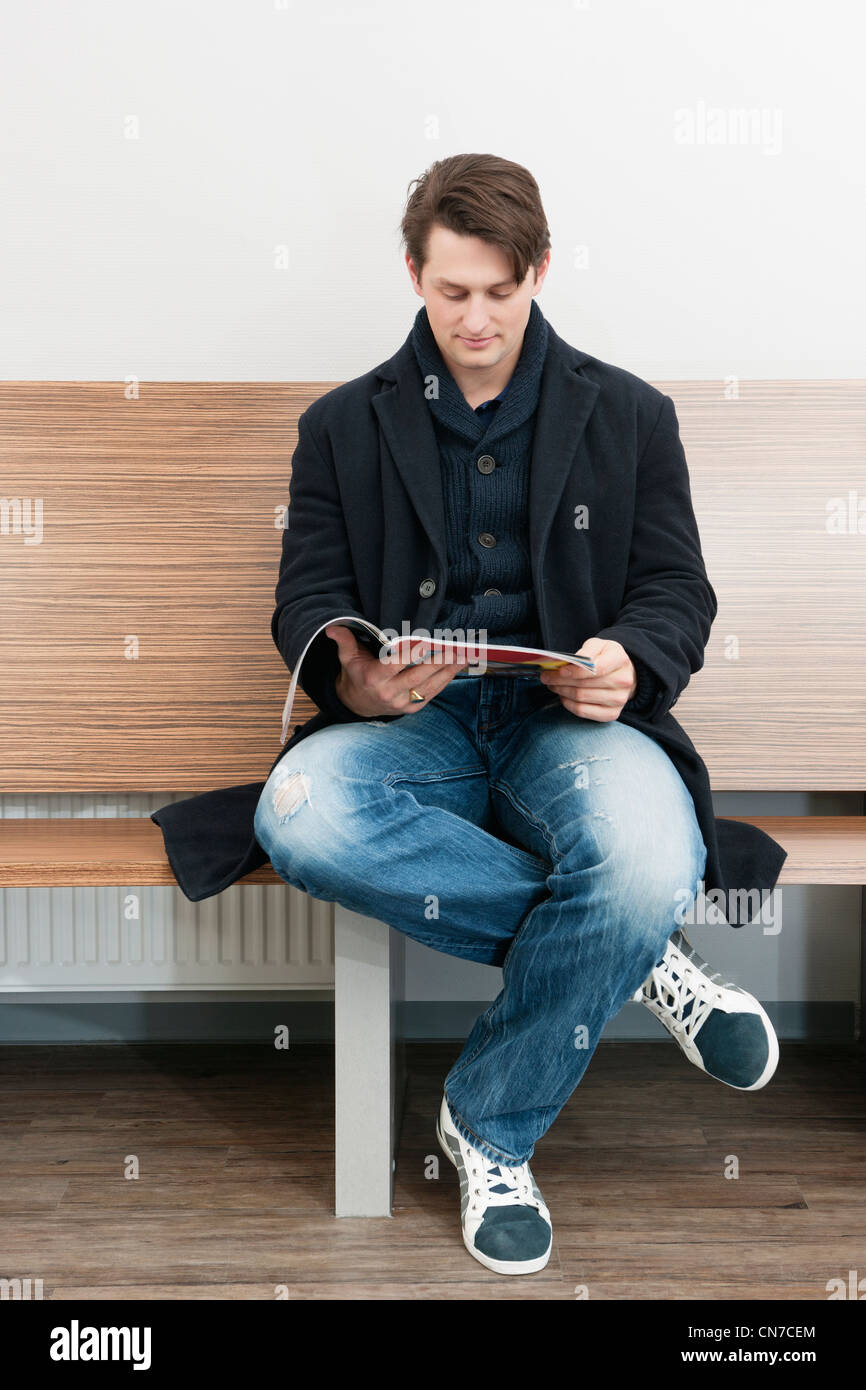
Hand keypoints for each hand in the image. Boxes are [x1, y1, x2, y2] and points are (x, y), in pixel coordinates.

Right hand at [326, 625, 466, 717]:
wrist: (357, 704)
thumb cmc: (356, 675)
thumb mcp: (347, 658)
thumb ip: (344, 641)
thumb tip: (332, 627)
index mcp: (374, 678)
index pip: (395, 665)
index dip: (411, 655)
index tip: (425, 643)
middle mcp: (389, 693)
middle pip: (417, 676)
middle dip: (437, 662)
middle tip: (454, 648)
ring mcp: (401, 703)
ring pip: (428, 686)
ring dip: (447, 672)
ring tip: (462, 657)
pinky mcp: (411, 708)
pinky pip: (430, 694)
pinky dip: (444, 682)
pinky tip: (455, 669)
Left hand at [538, 637, 636, 721]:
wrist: (624, 673)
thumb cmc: (606, 657)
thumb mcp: (598, 645)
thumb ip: (586, 651)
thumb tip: (569, 663)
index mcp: (620, 660)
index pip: (595, 669)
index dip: (575, 671)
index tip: (559, 670)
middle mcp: (623, 681)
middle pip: (584, 685)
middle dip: (560, 681)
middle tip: (546, 677)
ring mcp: (619, 700)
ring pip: (581, 698)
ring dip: (562, 692)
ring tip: (553, 685)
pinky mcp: (612, 714)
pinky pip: (583, 711)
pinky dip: (568, 704)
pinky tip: (563, 696)